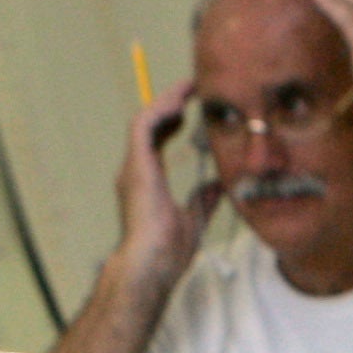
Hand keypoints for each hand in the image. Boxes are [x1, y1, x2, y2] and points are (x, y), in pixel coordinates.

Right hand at [113, 81, 222, 284]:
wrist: (152, 265)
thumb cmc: (168, 252)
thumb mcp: (195, 218)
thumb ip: (204, 198)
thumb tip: (219, 184)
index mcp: (147, 180)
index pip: (157, 139)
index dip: (172, 120)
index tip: (191, 107)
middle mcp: (135, 170)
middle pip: (149, 124)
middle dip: (169, 103)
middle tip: (193, 87)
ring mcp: (133, 167)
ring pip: (145, 120)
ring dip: (166, 101)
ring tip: (188, 88)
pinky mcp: (136, 165)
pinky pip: (144, 125)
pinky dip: (160, 110)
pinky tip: (180, 101)